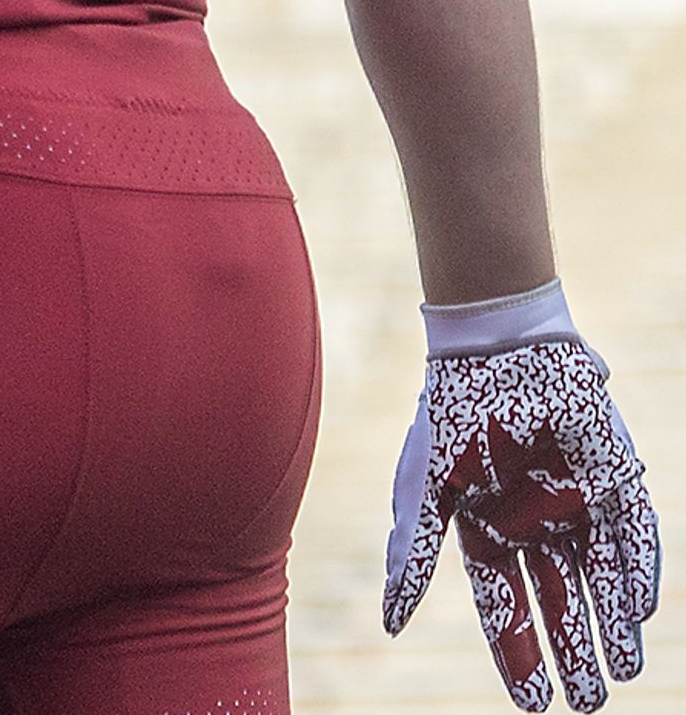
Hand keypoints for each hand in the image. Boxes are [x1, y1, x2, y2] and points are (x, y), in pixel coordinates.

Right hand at [387, 284, 659, 710]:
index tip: (535, 706)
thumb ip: (413, 557)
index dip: (520, 655)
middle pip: (562, 604)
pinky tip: (637, 611)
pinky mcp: (614, 481)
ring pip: (601, 581)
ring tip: (624, 676)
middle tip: (591, 703)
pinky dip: (636, 573)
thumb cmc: (451, 416)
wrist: (493, 350)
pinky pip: (631, 537)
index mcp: (490, 532)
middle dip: (576, 654)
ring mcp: (579, 506)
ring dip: (614, 629)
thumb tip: (392, 624)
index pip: (508, 607)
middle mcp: (538, 528)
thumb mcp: (422, 490)